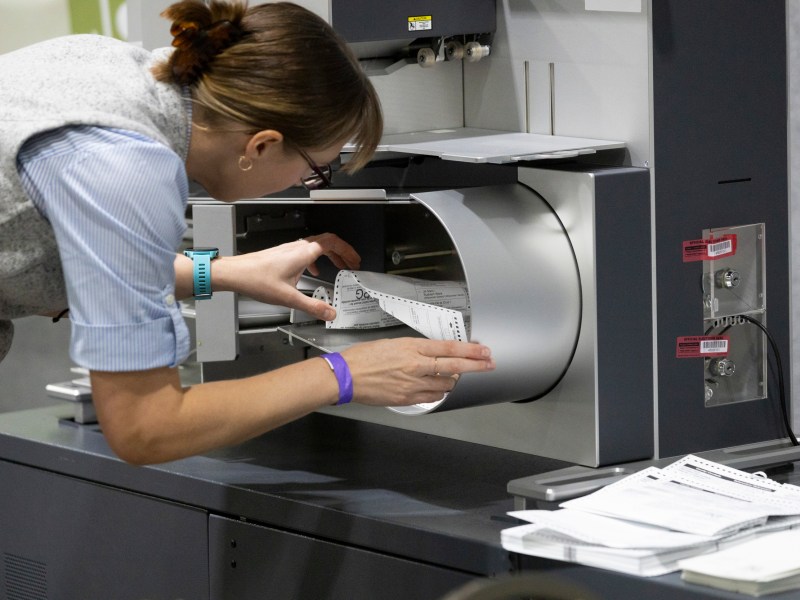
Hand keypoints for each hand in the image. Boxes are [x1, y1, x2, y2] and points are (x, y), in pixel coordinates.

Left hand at [213, 233, 359, 319]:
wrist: (235, 273)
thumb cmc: (256, 279)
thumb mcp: (289, 298)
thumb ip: (312, 306)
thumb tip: (330, 313)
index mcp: (303, 253)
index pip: (333, 243)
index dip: (347, 250)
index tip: (355, 259)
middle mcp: (297, 247)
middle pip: (327, 242)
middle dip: (342, 253)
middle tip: (352, 263)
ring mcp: (289, 249)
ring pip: (316, 247)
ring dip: (330, 256)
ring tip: (338, 266)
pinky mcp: (282, 254)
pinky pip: (305, 252)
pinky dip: (315, 260)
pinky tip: (312, 272)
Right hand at [341, 338, 494, 405]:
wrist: (345, 377)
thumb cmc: (363, 358)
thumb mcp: (392, 343)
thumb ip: (415, 349)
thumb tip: (432, 353)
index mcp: (412, 348)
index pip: (449, 348)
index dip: (470, 350)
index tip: (484, 351)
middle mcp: (416, 366)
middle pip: (454, 367)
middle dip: (476, 365)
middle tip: (490, 364)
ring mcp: (412, 385)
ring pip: (446, 384)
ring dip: (454, 380)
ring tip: (455, 376)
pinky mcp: (407, 399)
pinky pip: (431, 397)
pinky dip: (439, 392)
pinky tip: (438, 388)